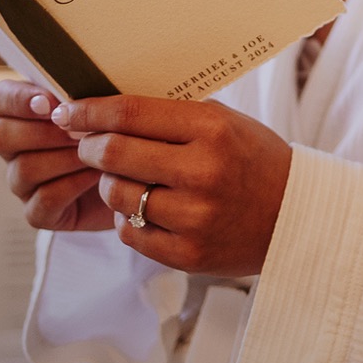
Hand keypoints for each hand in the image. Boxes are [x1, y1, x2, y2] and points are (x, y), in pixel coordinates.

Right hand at [0, 79, 107, 231]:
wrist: (136, 181)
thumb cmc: (116, 135)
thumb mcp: (102, 107)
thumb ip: (84, 94)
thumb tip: (74, 94)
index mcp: (21, 114)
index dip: (16, 99)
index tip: (49, 102)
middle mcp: (14, 150)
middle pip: (1, 135)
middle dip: (44, 131)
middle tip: (80, 130)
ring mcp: (23, 184)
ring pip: (25, 168)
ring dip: (64, 157)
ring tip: (97, 150)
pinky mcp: (39, 213)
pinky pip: (44, 199)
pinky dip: (73, 185)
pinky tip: (97, 175)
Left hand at [49, 95, 293, 277]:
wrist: (294, 216)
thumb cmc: (253, 160)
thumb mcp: (223, 122)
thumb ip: (170, 116)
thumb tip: (105, 109)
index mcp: (211, 129)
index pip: (130, 114)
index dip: (89, 112)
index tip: (68, 111)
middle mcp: (202, 172)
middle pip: (113, 153)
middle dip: (89, 147)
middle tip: (87, 145)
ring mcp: (194, 216)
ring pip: (116, 195)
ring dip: (109, 184)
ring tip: (124, 178)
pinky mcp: (187, 253)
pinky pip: (129, 232)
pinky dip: (128, 218)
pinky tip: (146, 208)